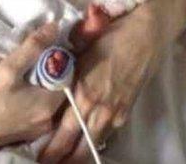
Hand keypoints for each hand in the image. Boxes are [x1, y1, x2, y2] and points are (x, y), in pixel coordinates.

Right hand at [0, 23, 66, 157]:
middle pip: (58, 87)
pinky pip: (36, 108)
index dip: (59, 58)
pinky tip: (16, 87)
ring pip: (46, 97)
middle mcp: (48, 121)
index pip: (68, 76)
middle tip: (32, 55)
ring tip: (22, 69)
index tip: (45, 46)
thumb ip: (33, 47)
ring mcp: (36, 129)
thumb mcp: (7, 69)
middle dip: (48, 69)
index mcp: (49, 107)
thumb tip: (55, 27)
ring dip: (38, 82)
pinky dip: (31, 95)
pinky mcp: (24, 132)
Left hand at [39, 0, 185, 163]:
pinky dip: (96, 141)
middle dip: (63, 160)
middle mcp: (98, 108)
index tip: (40, 157)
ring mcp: (115, 112)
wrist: (146, 34)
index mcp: (83, 93)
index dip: (51, 149)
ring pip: (94, 144)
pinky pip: (108, 133)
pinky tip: (87, 144)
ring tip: (67, 161)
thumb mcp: (80, 50)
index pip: (63, 132)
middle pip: (79, 147)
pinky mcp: (127, 111)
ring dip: (79, 156)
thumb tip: (49, 74)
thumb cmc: (110, 35)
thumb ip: (64, 68)